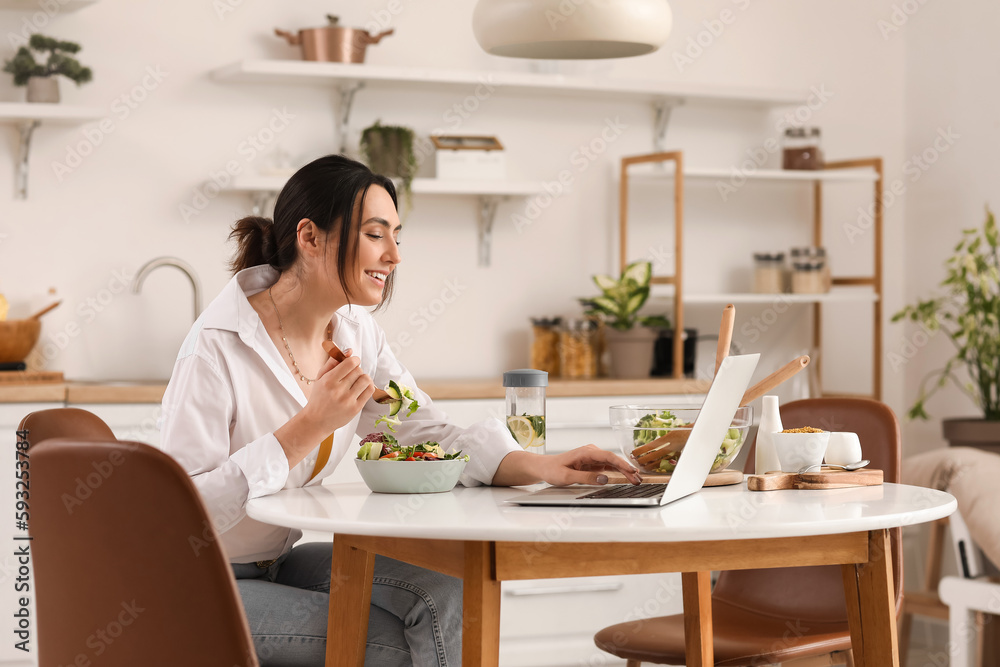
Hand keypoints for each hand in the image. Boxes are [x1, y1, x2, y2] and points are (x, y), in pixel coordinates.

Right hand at [276, 348, 373, 466]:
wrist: (317, 421)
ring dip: (363, 378)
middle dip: (357, 370)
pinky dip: (367, 387)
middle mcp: (339, 391)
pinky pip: (370, 391)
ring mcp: (348, 401)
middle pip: (359, 370)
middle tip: (351, 375)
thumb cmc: (319, 396)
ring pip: (366, 379)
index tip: (352, 363)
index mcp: (329, 381)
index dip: (354, 360)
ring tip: (357, 381)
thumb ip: (333, 362)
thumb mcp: (321, 377)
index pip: (350, 363)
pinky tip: (360, 388)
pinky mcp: (355, 409)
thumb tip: (350, 351)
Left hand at [537, 445, 642, 485]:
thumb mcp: (567, 476)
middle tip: (638, 480)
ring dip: (624, 472)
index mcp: (585, 452)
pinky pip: (608, 468)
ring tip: (636, 480)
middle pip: (613, 460)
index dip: (621, 463)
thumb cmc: (552, 469)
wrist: (544, 467)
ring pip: (612, 464)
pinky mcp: (593, 464)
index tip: (631, 470)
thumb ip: (586, 478)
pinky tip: (626, 477)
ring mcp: (593, 458)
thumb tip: (604, 479)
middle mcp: (591, 452)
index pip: (607, 456)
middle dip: (627, 469)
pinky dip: (617, 473)